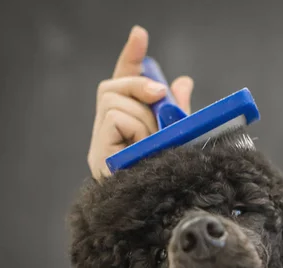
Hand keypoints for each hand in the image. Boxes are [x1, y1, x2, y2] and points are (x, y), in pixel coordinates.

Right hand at [88, 25, 193, 179]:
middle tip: (160, 98)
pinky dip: (135, 127)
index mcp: (129, 127)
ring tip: (154, 142)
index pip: (123, 85)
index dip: (131, 59)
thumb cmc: (175, 179)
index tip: (140, 35)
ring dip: (143, 117)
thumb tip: (183, 82)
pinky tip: (143, 148)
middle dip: (139, 87)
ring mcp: (101, 145)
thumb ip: (178, 111)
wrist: (168, 216)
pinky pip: (115, 118)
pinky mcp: (99, 156)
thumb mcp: (181, 137)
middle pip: (111, 87)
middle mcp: (109, 134)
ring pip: (114, 101)